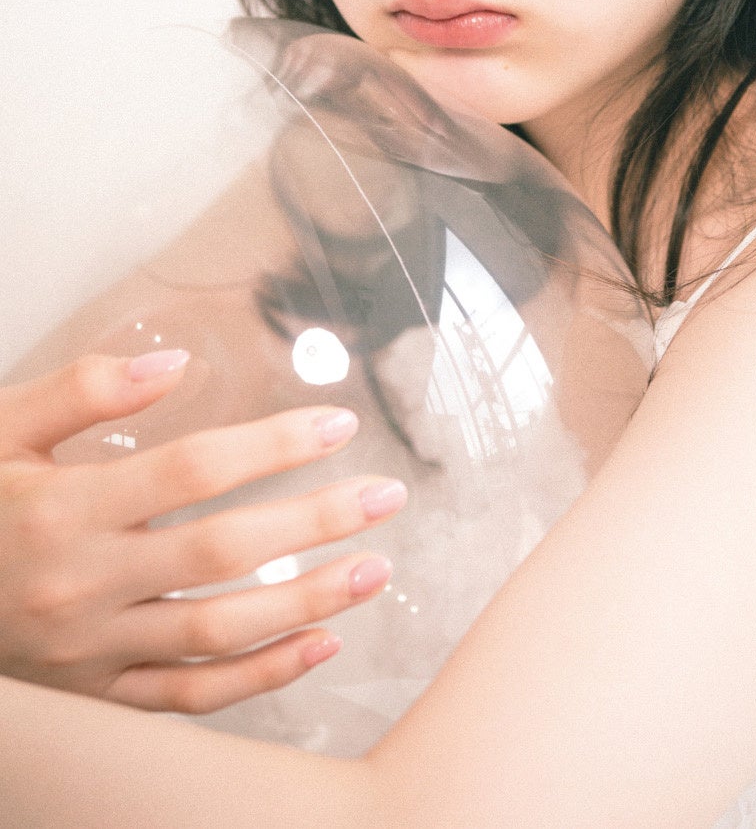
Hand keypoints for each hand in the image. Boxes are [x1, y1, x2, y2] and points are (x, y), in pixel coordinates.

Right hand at [0, 351, 407, 712]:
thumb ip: (81, 389)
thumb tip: (172, 365)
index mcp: (60, 510)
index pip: (190, 473)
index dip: (269, 447)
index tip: (335, 424)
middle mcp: (81, 586)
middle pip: (220, 555)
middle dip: (315, 522)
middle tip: (386, 496)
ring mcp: (90, 652)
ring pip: (217, 634)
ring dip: (307, 602)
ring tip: (374, 569)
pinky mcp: (95, 695)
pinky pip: (188, 698)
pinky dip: (259, 677)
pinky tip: (322, 643)